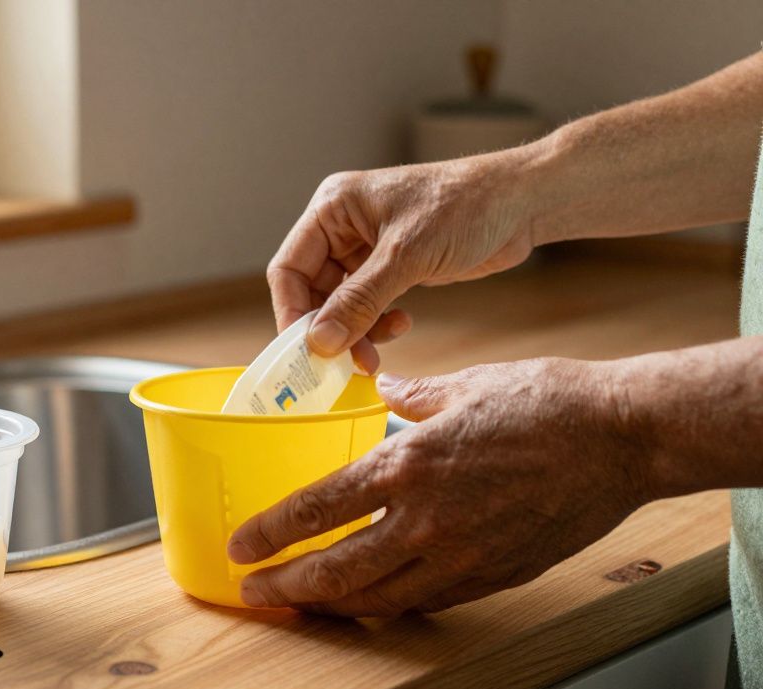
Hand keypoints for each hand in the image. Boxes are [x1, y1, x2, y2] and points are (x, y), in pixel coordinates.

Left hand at [225, 357, 653, 615]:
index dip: (271, 535)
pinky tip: (370, 600)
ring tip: (299, 606)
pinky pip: (426, 602)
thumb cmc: (546, 402)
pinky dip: (388, 605)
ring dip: (330, 607)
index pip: (318, 510)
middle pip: (336, 572)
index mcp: (408, 465)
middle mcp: (426, 520)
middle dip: (286, 588)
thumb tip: (388, 394)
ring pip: (377, 598)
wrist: (622, 438)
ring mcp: (461, 556)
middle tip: (254, 592)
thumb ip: (413, 398)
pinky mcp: (493, 575)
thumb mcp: (464, 385)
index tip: (241, 548)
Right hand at [268, 152, 538, 372]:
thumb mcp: (406, 256)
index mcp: (333, 208)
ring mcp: (367, 247)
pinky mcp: (392, 266)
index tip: (305, 352)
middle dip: (329, 328)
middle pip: (312, 290)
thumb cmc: (465, 207)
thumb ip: (359, 301)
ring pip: (340, 303)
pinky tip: (399, 326)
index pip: (289, 268)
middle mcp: (343, 226)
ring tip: (374, 355)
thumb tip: (319, 341)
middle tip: (345, 362)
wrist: (523, 202)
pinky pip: (367, 304)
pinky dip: (376, 323)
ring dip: (354, 331)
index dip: (292, 312)